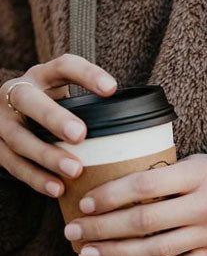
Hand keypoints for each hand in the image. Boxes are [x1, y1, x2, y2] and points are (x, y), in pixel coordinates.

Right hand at [0, 54, 116, 194]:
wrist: (9, 117)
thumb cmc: (53, 112)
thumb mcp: (67, 100)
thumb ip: (93, 108)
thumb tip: (142, 133)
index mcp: (41, 77)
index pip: (63, 66)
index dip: (87, 75)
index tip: (112, 89)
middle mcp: (15, 93)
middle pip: (30, 101)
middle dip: (54, 118)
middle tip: (80, 135)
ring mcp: (0, 120)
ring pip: (18, 137)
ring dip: (47, 155)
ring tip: (75, 170)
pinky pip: (12, 164)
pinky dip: (35, 178)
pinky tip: (57, 189)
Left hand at [63, 153, 206, 255]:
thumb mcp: (199, 162)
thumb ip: (165, 174)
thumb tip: (118, 186)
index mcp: (197, 176)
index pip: (145, 185)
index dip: (111, 195)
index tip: (85, 202)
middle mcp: (203, 206)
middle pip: (144, 221)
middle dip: (103, 228)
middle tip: (73, 232)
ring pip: (156, 250)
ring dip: (117, 254)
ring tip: (87, 254)